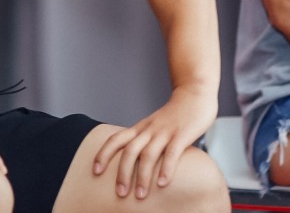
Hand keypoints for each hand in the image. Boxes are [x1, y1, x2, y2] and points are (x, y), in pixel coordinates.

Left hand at [91, 86, 215, 199]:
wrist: (194, 95)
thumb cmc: (174, 115)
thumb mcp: (153, 126)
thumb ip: (146, 142)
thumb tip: (136, 166)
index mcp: (140, 128)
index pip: (116, 139)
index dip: (103, 154)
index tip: (95, 171)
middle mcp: (149, 130)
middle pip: (129, 151)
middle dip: (123, 173)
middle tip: (120, 193)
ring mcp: (165, 132)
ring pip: (148, 154)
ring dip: (142, 176)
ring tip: (140, 194)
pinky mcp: (181, 135)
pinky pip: (172, 153)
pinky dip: (166, 169)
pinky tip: (162, 183)